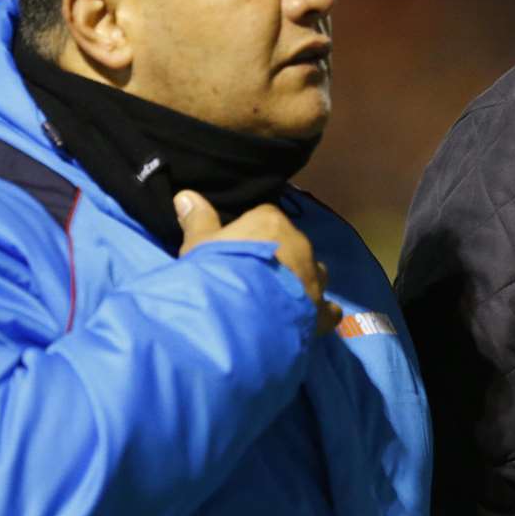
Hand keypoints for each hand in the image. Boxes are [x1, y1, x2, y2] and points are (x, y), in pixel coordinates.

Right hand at [175, 190, 341, 334]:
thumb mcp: (198, 245)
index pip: (266, 218)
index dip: (253, 234)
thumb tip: (185, 194)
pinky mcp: (320, 309)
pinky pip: (329, 309)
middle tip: (256, 280)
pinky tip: (310, 321)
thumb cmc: (216, 273)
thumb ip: (197, 220)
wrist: (239, 317)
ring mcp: (313, 277)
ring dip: (301, 282)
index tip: (239, 252)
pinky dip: (321, 313)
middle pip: (292, 245)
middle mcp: (300, 245)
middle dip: (279, 259)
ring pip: (314, 273)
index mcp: (271, 223)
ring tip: (280, 301)